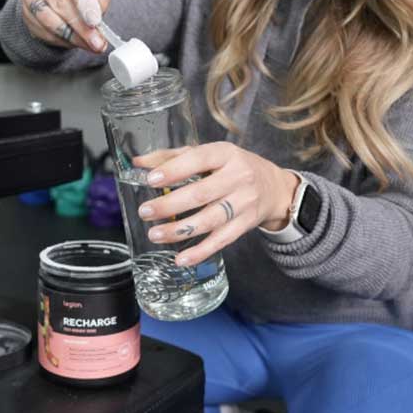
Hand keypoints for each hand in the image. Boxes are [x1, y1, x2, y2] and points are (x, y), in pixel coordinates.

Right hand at [20, 0, 109, 51]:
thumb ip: (99, 3)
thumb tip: (96, 24)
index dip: (83, 0)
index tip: (94, 20)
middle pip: (60, 2)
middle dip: (81, 27)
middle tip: (97, 42)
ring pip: (49, 19)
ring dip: (71, 36)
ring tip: (88, 44)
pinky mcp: (24, 10)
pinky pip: (42, 30)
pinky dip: (60, 39)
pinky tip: (73, 40)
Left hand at [133, 142, 300, 267]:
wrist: (274, 187)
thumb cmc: (233, 167)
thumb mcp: (210, 154)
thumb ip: (173, 157)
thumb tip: (138, 163)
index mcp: (226, 154)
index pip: (199, 158)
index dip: (175, 170)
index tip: (151, 179)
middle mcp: (238, 177)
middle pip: (202, 194)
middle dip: (170, 204)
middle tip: (145, 212)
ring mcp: (244, 203)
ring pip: (210, 220)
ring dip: (180, 230)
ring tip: (155, 234)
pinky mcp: (245, 224)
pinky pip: (221, 240)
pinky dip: (201, 252)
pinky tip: (181, 259)